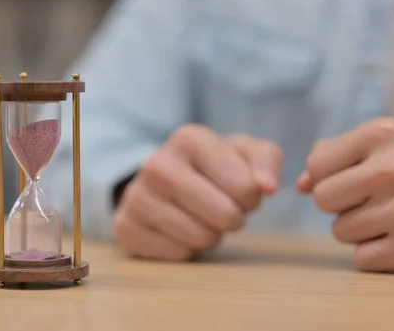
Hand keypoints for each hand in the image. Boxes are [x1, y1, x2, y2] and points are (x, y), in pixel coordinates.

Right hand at [113, 124, 282, 260]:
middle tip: (220, 208)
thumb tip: (267, 187)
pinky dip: (185, 249)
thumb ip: (266, 161)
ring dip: (210, 235)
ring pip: (201, 238)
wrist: (163, 180)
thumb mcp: (245, 154)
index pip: (245, 187)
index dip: (250, 197)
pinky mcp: (125, 226)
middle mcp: (157, 164)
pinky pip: (177, 255)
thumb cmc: (213, 167)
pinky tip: (178, 230)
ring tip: (199, 218)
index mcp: (189, 139)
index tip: (237, 190)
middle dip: (232, 218)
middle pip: (225, 215)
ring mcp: (136, 196)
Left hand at [298, 117, 393, 272]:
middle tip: (378, 200)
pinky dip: (378, 256)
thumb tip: (299, 185)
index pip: (317, 166)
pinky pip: (362, 259)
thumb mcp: (380, 149)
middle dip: (343, 205)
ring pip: (340, 232)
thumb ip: (331, 159)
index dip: (332, 177)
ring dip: (361, 231)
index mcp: (383, 133)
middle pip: (323, 199)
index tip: (363, 176)